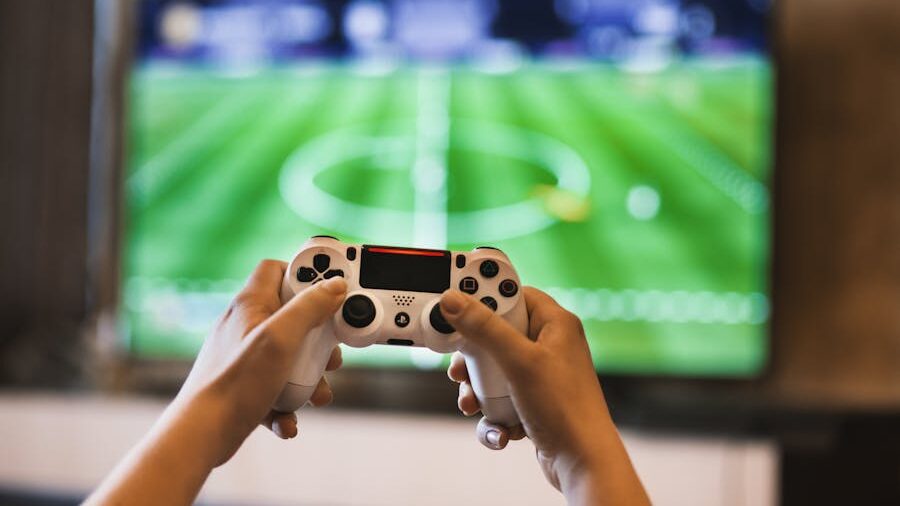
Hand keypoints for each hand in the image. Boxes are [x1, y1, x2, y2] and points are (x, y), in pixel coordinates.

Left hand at [179, 259, 347, 464]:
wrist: (200, 435)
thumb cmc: (235, 383)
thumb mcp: (281, 338)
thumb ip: (309, 307)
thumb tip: (334, 285)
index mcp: (250, 305)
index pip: (277, 269)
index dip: (305, 274)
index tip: (331, 289)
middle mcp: (246, 327)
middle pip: (293, 317)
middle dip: (318, 339)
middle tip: (330, 353)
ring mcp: (245, 357)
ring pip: (290, 358)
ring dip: (308, 378)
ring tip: (315, 394)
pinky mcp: (245, 385)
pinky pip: (276, 388)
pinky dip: (287, 402)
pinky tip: (287, 418)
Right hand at [440, 287, 648, 503]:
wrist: (583, 463)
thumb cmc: (564, 409)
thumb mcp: (518, 362)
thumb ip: (484, 329)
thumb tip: (453, 300)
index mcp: (555, 324)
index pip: (513, 294)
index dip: (485, 297)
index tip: (456, 304)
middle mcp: (549, 346)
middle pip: (495, 335)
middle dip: (473, 358)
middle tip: (461, 368)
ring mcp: (541, 376)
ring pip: (493, 371)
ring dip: (478, 391)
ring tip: (473, 404)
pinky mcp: (533, 402)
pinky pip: (501, 400)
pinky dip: (493, 415)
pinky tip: (500, 430)